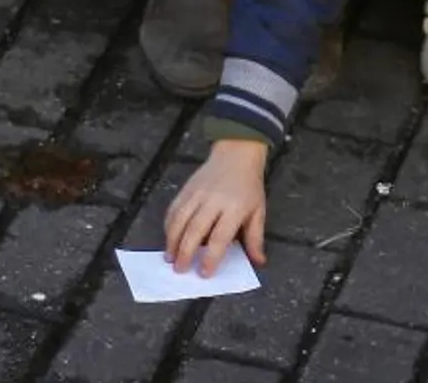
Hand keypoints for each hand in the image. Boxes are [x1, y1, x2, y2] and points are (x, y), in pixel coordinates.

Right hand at [164, 139, 270, 275]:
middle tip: (180, 270)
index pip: (220, 237)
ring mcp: (198, 193)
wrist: (237, 154)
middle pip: (195, 230)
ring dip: (172, 241)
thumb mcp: (258, 210)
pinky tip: (169, 237)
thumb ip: (255, 237)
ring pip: (180, 219)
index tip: (204, 273)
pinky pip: (174, 208)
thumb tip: (258, 261)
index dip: (211, 257)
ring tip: (169, 257)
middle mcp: (214, 201)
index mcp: (234, 208)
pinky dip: (169, 225)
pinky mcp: (187, 188)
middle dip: (185, 252)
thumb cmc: (249, 186)